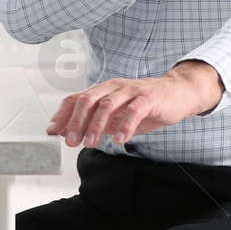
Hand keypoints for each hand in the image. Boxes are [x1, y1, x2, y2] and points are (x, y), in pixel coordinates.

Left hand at [46, 61, 223, 147]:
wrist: (178, 93)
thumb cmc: (146, 105)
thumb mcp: (117, 116)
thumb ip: (96, 122)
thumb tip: (70, 133)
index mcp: (103, 91)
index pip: (76, 99)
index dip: (62, 114)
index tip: (52, 131)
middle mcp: (113, 87)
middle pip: (88, 100)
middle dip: (76, 121)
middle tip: (70, 141)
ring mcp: (131, 91)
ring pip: (108, 104)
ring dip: (96, 125)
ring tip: (91, 143)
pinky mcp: (149, 98)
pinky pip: (134, 110)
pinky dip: (125, 125)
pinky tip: (120, 139)